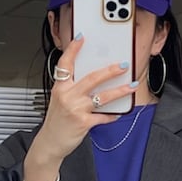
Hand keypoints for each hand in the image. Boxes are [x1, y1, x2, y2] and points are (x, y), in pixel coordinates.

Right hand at [24, 36, 136, 180]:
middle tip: (122, 65)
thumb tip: (93, 80)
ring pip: (102, 97)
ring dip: (120, 91)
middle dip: (110, 71)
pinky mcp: (84, 123)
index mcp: (60, 87)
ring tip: (131, 86)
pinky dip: (112, 115)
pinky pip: (103, 117)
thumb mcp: (59, 100)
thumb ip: (72, 88)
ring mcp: (76, 109)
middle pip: (92, 78)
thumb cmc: (56, 122)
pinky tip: (119, 113)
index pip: (65, 64)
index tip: (81, 38)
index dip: (73, 49)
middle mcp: (68, 96)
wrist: (50, 142)